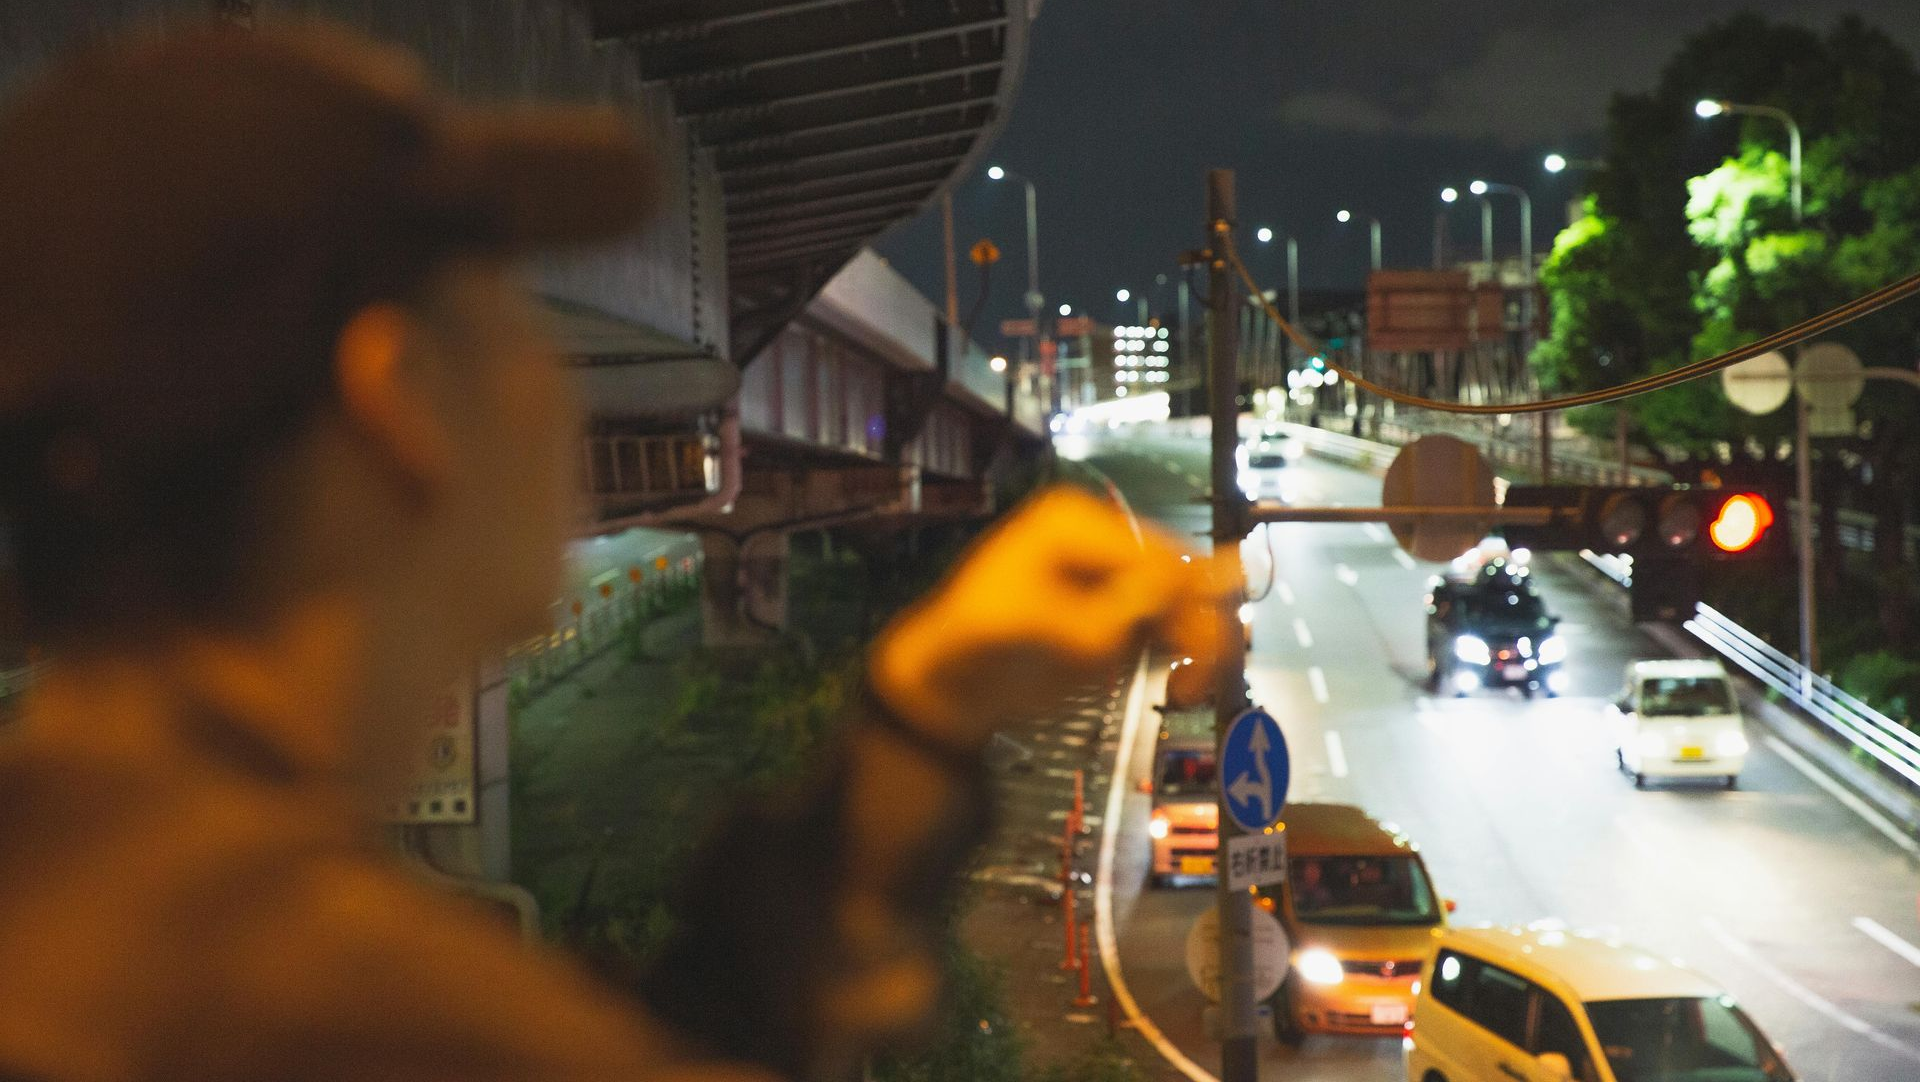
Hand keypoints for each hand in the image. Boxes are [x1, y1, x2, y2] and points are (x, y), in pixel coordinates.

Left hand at [868, 485, 1229, 749]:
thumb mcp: (1048, 630)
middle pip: (1177, 572)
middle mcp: (1100, 538)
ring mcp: (1111, 573)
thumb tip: (1189, 581)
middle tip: (1200, 678)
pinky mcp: (1118, 608)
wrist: (950, 685)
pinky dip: (1182, 651)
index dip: (1184, 601)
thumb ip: (1120, 610)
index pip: (1152, 553)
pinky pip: (1170, 622)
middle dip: (1197, 624)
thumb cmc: (975, 648)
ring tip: (1189, 689)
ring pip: (1184, 598)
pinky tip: (1182, 683)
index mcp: (1073, 521)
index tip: (1201, 649)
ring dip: (1196, 641)